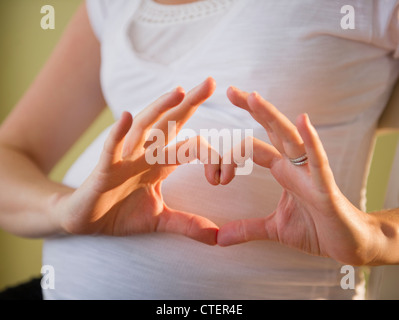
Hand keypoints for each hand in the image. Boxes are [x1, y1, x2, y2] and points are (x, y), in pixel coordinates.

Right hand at [53, 78, 219, 244]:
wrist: (87, 222)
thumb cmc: (121, 213)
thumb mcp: (160, 220)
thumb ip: (187, 224)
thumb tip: (217, 238)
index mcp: (162, 162)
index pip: (192, 147)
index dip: (211, 157)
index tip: (221, 179)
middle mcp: (146, 153)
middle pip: (170, 123)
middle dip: (188, 103)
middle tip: (209, 82)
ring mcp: (125, 157)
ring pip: (144, 128)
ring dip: (159, 108)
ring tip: (177, 91)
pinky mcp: (104, 168)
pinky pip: (112, 147)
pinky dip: (119, 133)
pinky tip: (128, 118)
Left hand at [217, 87, 379, 264]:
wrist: (347, 245)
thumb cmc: (316, 230)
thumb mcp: (274, 229)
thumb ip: (247, 228)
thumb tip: (219, 238)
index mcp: (283, 171)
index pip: (253, 148)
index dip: (231, 155)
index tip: (213, 171)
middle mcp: (295, 165)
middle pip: (272, 130)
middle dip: (254, 109)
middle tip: (232, 90)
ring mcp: (310, 172)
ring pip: (290, 139)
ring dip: (272, 117)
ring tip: (254, 97)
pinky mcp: (325, 187)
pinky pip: (317, 161)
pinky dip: (310, 141)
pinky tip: (302, 120)